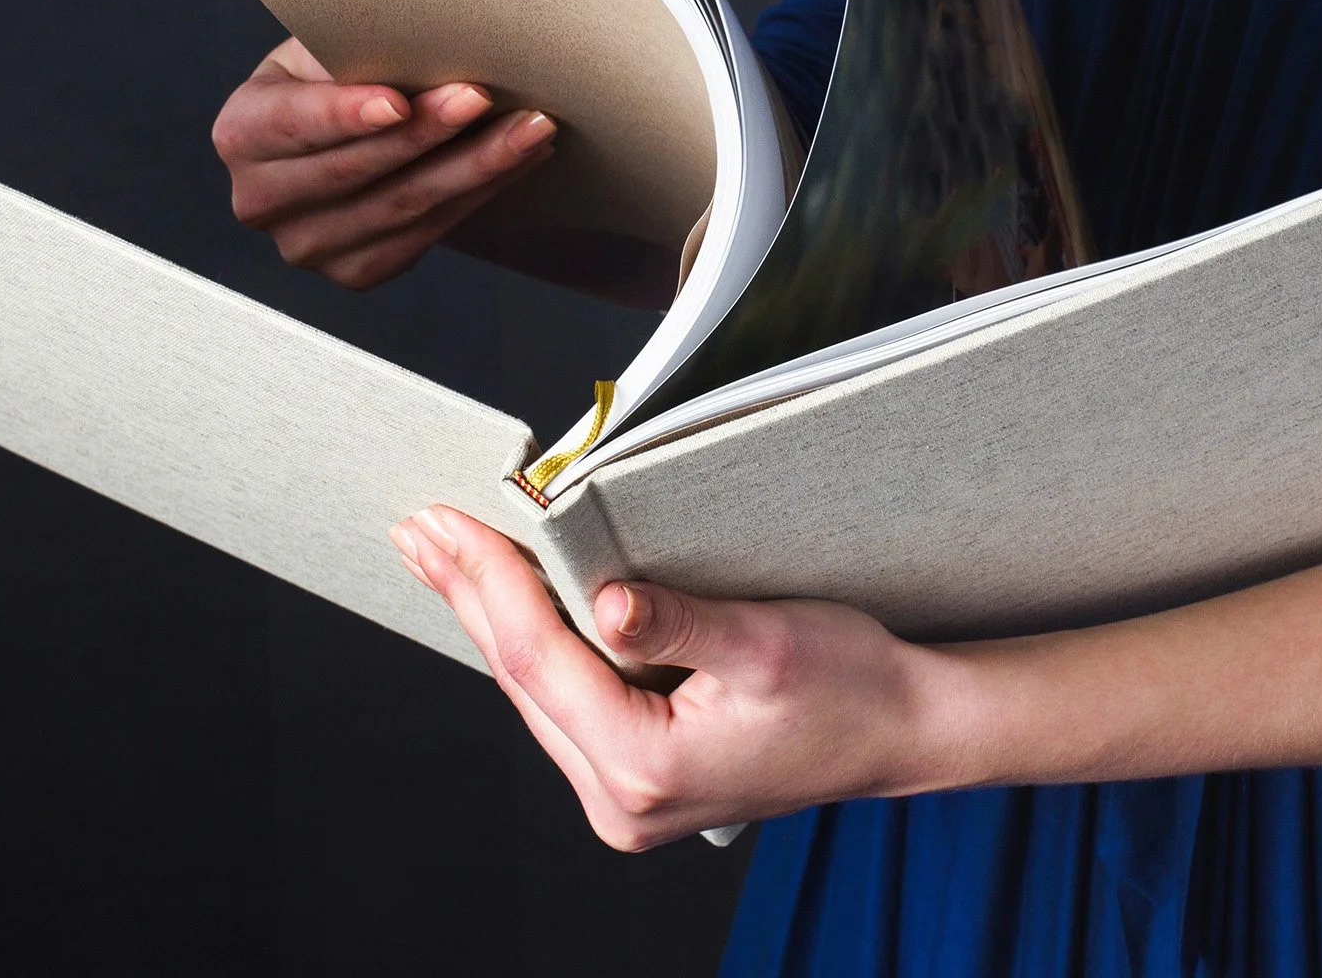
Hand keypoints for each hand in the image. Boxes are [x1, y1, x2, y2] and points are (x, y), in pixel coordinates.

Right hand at [211, 38, 555, 288]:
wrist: (340, 131)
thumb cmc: (335, 75)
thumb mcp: (326, 46)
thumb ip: (356, 44)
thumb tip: (423, 31)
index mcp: (242, 133)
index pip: (294, 123)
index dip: (346, 114)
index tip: (398, 100)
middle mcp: (261, 199)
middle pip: (356, 170)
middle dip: (431, 133)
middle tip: (487, 97)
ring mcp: (307, 244)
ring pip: (402, 207)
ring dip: (477, 166)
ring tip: (528, 129)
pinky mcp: (356, 270)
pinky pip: (426, 234)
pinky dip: (479, 194)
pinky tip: (518, 161)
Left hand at [390, 506, 965, 849]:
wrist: (905, 730)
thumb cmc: (851, 685)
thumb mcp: (769, 639)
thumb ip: (680, 620)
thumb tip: (606, 601)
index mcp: (646, 767)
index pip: (537, 659)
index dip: (485, 582)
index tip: (442, 522)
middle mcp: (621, 800)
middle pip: (520, 680)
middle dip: (468, 595)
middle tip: (417, 528)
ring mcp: (625, 799)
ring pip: (534, 693)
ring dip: (492, 618)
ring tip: (445, 554)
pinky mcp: (638, 781)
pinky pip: (564, 704)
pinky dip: (534, 646)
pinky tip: (511, 604)